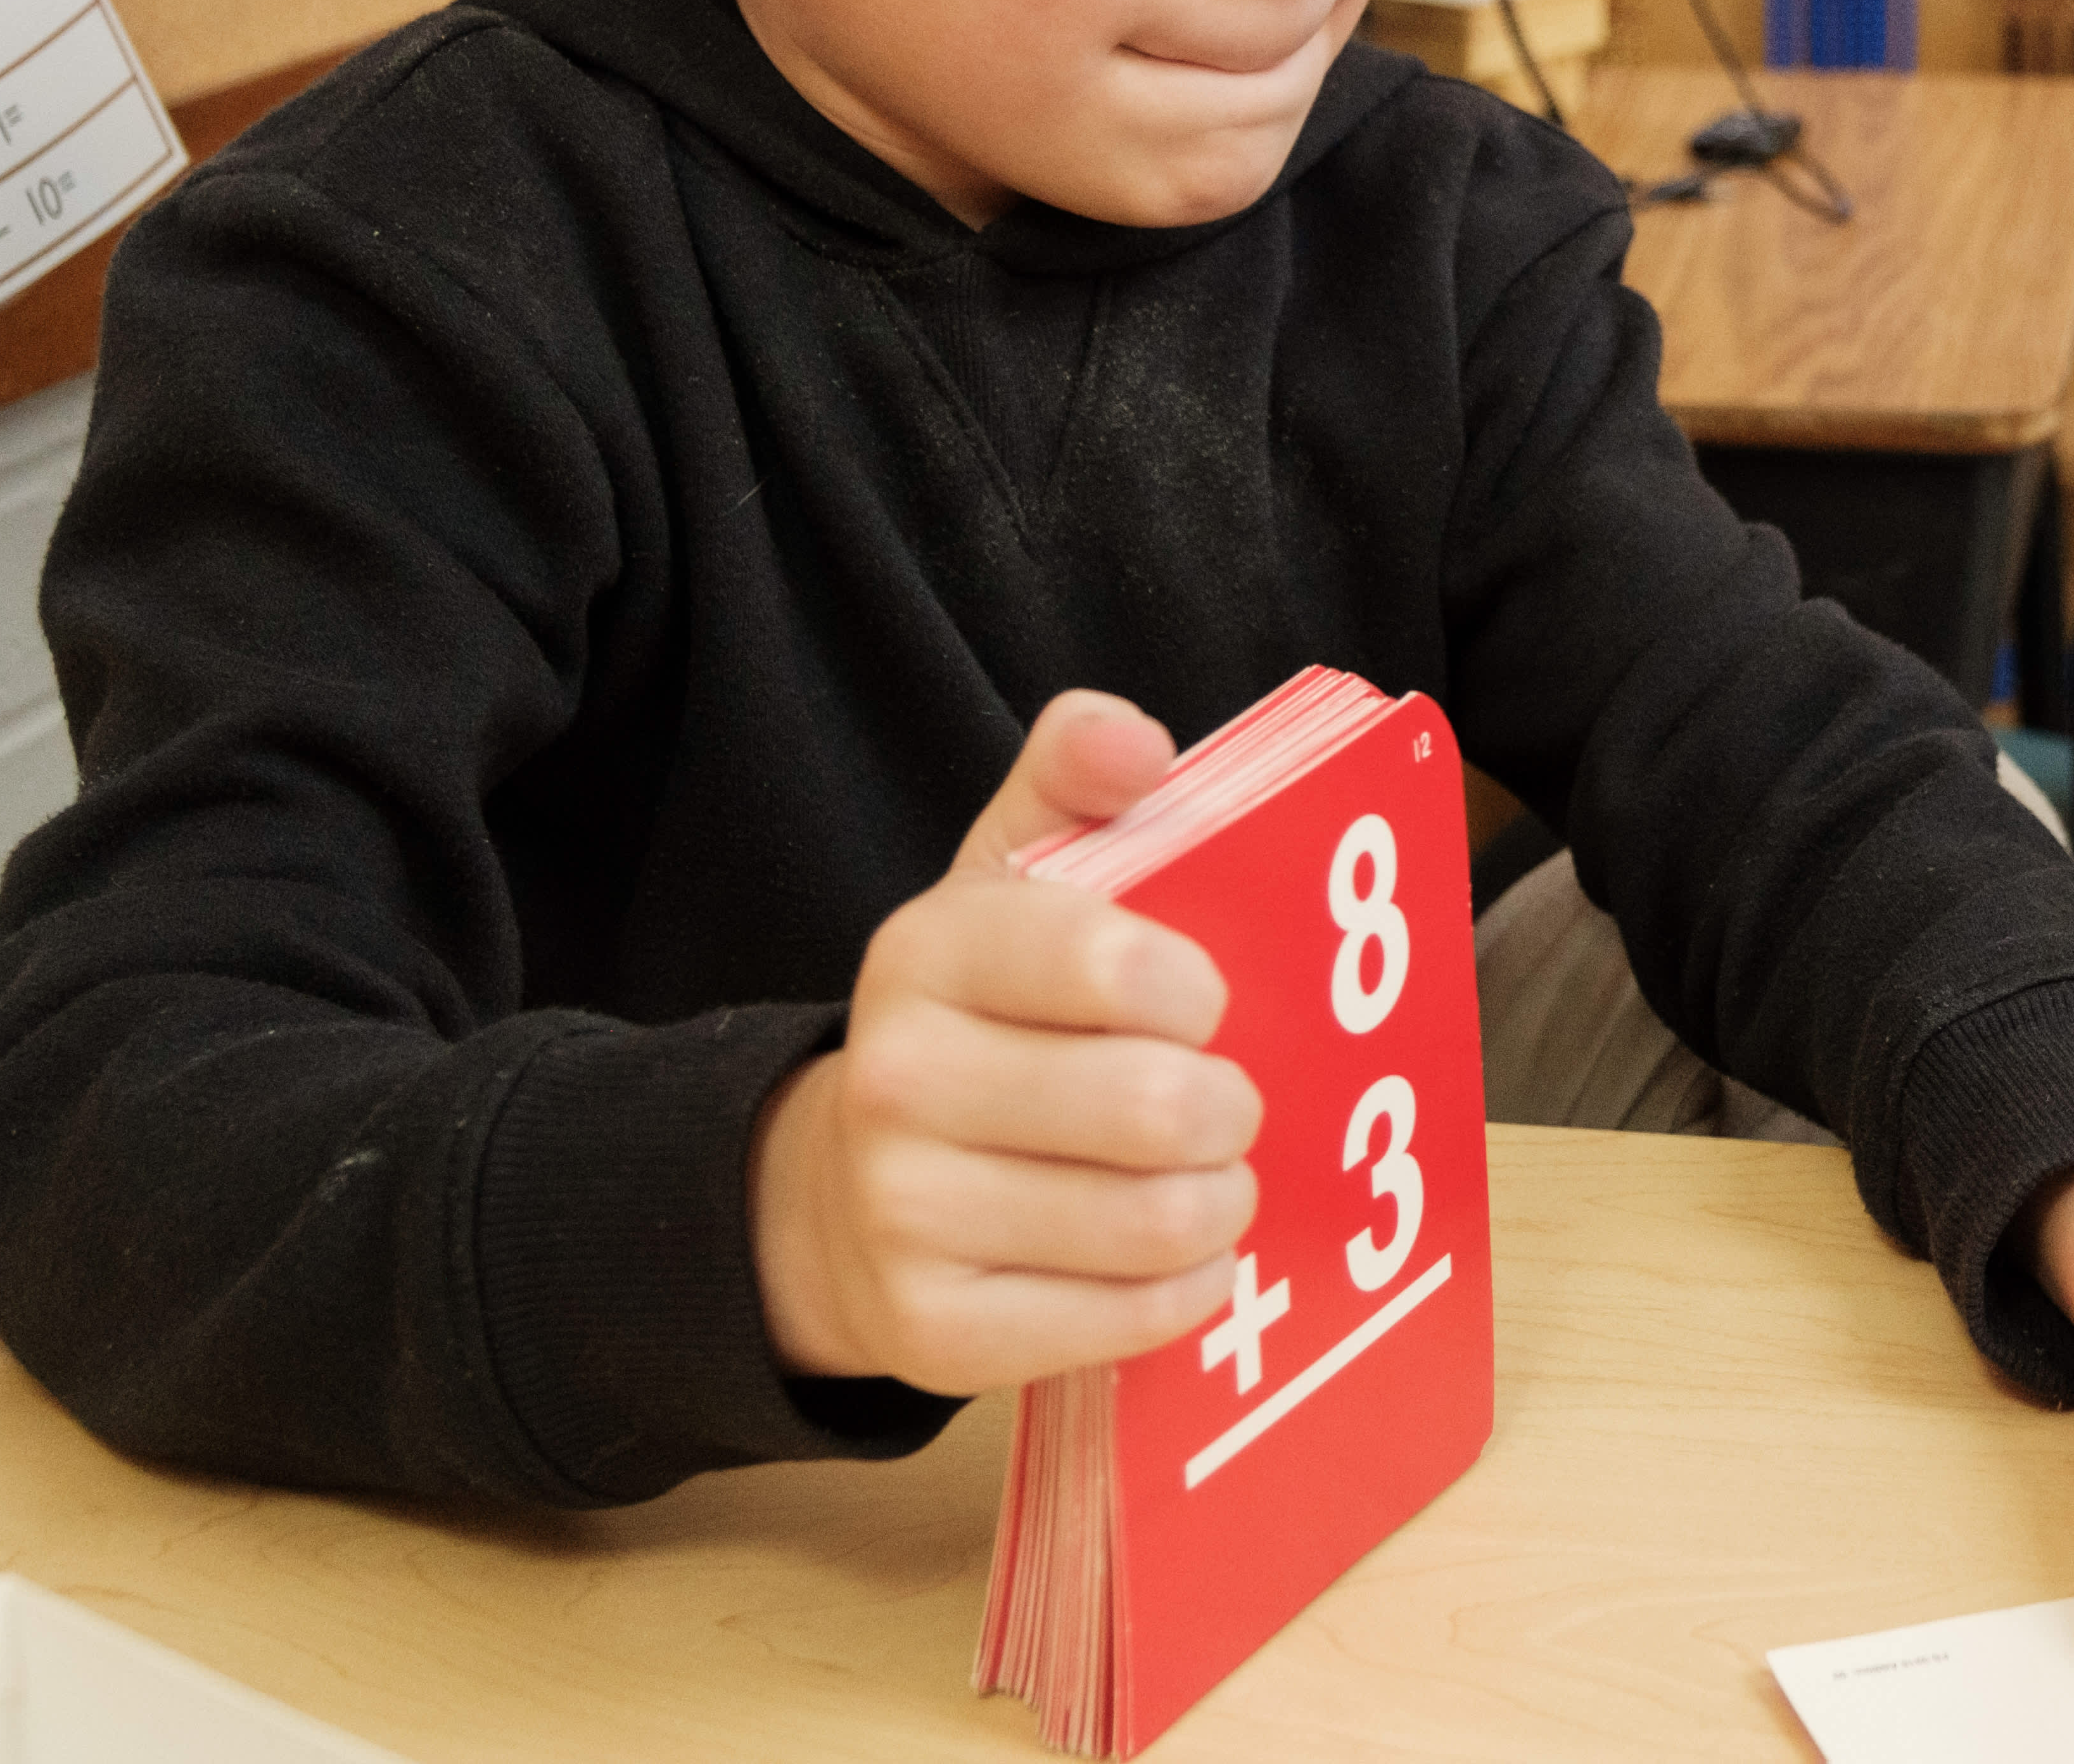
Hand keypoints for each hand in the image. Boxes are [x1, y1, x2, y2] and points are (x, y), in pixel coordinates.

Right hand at [747, 690, 1262, 1390]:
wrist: (845, 1190)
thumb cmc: (983, 1019)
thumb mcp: (1009, 879)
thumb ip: (1075, 774)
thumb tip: (1133, 740)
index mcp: (929, 952)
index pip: (1110, 960)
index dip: (1197, 988)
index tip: (1206, 1001)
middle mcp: (897, 1082)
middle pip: (1154, 1108)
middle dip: (1228, 1107)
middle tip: (1226, 1103)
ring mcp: (905, 1216)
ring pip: (1154, 1222)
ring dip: (1220, 1201)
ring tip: (1208, 1175)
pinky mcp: (935, 1333)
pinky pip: (1128, 1320)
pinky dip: (1184, 1288)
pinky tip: (1171, 1252)